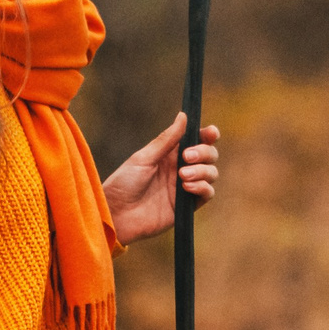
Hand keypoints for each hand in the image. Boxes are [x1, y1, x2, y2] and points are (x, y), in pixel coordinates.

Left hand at [101, 113, 219, 244]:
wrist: (117, 214)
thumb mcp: (144, 158)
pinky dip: (203, 187)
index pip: (197, 140)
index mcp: (170, 154)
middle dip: (204, 152)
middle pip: (208, 155)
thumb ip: (167, 140)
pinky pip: (207, 193)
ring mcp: (185, 187)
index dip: (208, 135)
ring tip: (182, 175)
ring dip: (202, 170)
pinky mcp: (187, 206)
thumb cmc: (124, 183)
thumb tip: (183, 115)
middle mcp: (181, 168)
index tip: (211, 133)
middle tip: (187, 157)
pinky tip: (187, 187)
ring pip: (211, 173)